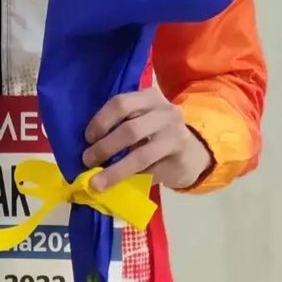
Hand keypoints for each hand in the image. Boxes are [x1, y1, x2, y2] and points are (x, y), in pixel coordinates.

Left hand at [82, 88, 211, 192]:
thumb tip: (89, 145)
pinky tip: (121, 185)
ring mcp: (176, 137)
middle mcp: (165, 113)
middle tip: (87, 160)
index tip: (88, 137)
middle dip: (105, 147)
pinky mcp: (181, 161)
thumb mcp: (142, 117)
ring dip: (115, 171)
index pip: (121, 103)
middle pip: (130, 130)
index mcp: (149, 97)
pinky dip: (132, 180)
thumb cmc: (156, 131)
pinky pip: (151, 173)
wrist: (194, 150)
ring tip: (96, 182)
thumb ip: (121, 123)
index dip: (101, 121)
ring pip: (140, 156)